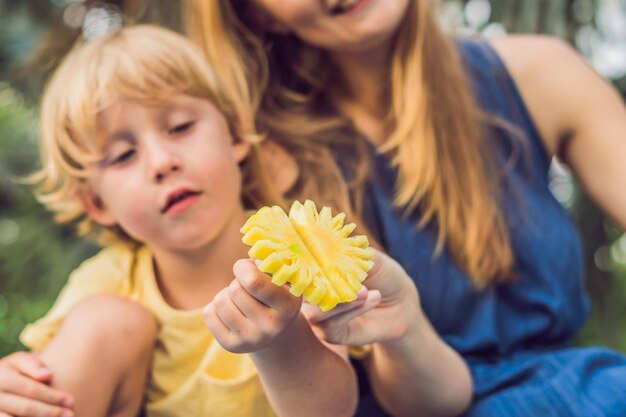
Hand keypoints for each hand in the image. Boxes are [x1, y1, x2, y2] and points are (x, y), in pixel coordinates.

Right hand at [0, 351, 73, 416]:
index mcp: (2, 375)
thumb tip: (47, 375)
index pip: (31, 390)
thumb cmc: (16, 370)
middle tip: (70, 415)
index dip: (52, 397)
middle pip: (26, 408)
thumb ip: (34, 365)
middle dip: (50, 412)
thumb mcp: (21, 361)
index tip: (71, 401)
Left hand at [204, 259, 301, 353]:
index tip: (245, 266)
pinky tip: (230, 309)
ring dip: (226, 294)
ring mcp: (251, 339)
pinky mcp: (232, 345)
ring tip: (239, 299)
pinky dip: (215, 306)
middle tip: (246, 287)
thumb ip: (268, 265)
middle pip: (235, 290)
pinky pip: (209, 314)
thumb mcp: (282, 279)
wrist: (277, 332)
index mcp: (287, 306)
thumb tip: (246, 263)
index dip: (243, 268)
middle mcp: (271, 327)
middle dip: (237, 282)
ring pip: (220, 301)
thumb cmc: (277, 295)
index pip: (253, 282)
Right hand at [302, 249, 420, 345]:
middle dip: (319, 284)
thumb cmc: (381, 273)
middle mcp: (308, 293)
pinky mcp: (330, 334)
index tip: (311, 255)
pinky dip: (353, 311)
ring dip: (341, 301)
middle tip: (341, 277)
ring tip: (365, 290)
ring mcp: (317, 315)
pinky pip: (331, 326)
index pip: (291, 265)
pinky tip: (373, 298)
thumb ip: (347, 249)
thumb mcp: (367, 256)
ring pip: (314, 313)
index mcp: (311, 269)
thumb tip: (328, 238)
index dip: (296, 261)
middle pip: (297, 292)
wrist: (402, 302)